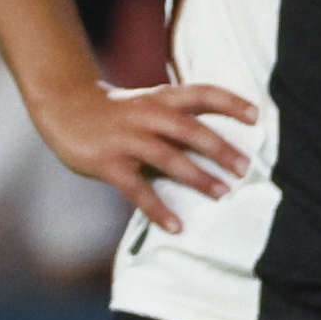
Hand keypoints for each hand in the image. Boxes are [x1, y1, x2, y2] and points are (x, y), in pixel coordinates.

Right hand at [33, 77, 256, 233]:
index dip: (229, 102)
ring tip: (223, 193)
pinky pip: (136, 189)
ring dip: (197, 176)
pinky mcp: (107, 163)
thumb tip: (225, 145)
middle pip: (188, 128)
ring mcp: (125, 138)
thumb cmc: (119, 111)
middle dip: (219, 148)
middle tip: (246, 168)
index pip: (201, 93)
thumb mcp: (149, 104)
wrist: (64, 106)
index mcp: (160, 98)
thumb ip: (180, 120)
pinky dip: (157, 208)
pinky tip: (176, 226)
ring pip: (166, 156)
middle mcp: (145, 114)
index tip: (257, 116)